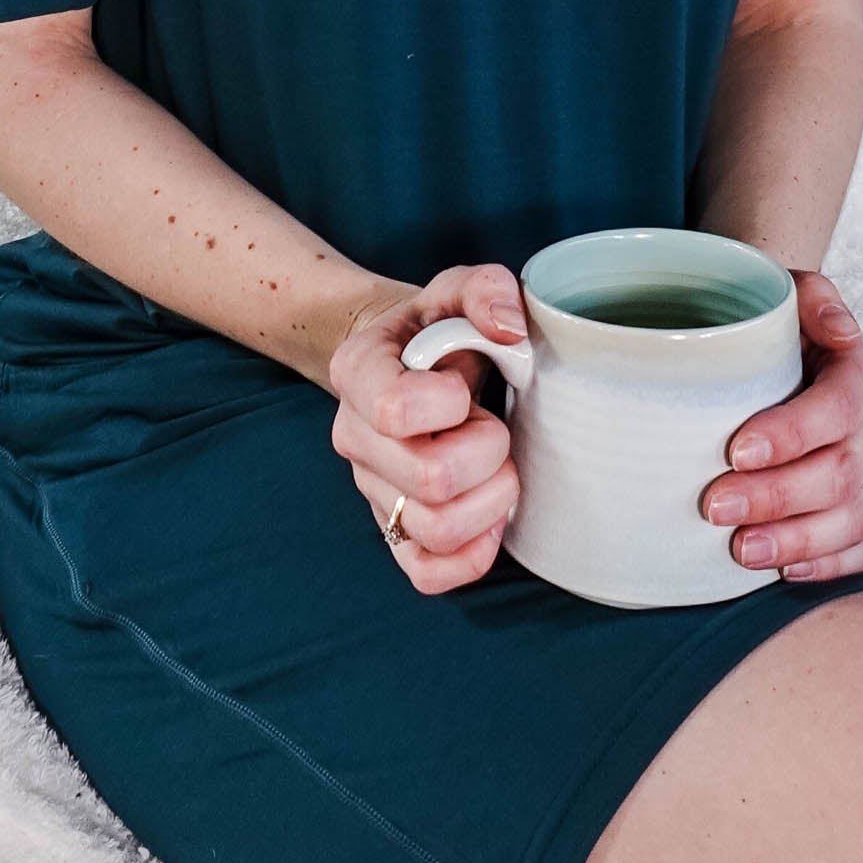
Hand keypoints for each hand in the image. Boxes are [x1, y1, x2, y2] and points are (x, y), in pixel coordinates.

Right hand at [329, 261, 523, 595]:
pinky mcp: (394, 531)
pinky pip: (426, 573)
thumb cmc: (438, 328)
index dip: (449, 403)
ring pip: (436, 530)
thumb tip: (508, 330)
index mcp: (358, 372)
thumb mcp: (457, 289)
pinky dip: (471, 556)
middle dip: (487, 452)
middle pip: (429, 478)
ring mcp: (372, 490)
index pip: (394, 410)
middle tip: (493, 426)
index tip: (464, 386)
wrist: (410, 361)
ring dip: (490, 501)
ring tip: (496, 468)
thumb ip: (486, 290)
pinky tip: (490, 519)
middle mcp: (354, 437)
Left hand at [701, 270, 862, 582]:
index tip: (737, 449)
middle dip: (777, 495)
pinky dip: (823, 566)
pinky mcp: (855, 511)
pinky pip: (856, 551)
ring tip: (741, 550)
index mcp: (859, 372)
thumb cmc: (767, 323)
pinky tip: (782, 573)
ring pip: (850, 519)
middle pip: (839, 472)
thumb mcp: (784, 290)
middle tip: (714, 505)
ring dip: (795, 540)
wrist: (765, 348)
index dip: (792, 433)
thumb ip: (813, 297)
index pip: (838, 407)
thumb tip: (843, 331)